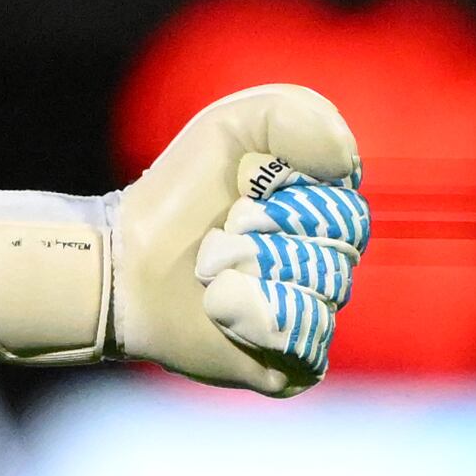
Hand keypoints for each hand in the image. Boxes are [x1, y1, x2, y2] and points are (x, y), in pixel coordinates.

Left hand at [0, 84, 367, 395]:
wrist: (125, 262)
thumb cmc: (177, 195)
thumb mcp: (231, 125)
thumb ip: (299, 114)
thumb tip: (346, 164)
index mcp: (324, 215)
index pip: (350, 208)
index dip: (295, 197)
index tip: (246, 190)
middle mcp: (326, 267)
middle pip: (342, 252)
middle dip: (271, 234)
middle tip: (221, 234)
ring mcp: (310, 315)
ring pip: (324, 294)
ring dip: (257, 274)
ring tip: (214, 273)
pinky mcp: (291, 361)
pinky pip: (309, 341)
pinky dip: (257, 318)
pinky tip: (219, 308)